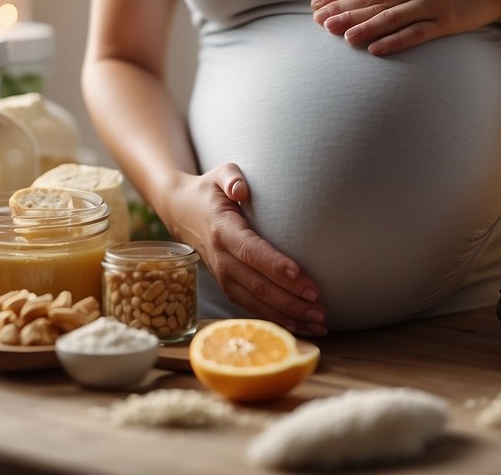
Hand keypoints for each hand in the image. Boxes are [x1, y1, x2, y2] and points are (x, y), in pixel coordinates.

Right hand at [155, 163, 326, 334]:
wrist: (181, 211)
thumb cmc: (209, 191)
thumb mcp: (218, 173)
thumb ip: (231, 177)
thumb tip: (241, 188)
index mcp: (223, 229)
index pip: (250, 250)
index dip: (273, 264)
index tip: (299, 275)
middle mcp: (221, 257)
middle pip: (257, 283)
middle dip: (290, 298)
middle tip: (319, 306)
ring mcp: (222, 275)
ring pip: (256, 301)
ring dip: (287, 315)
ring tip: (318, 323)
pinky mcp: (227, 285)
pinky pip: (251, 307)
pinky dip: (274, 319)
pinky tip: (298, 327)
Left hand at [311, 0, 500, 54]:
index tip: (319, 2)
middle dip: (342, 10)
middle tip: (318, 22)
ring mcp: (433, 3)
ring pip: (389, 17)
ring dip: (362, 27)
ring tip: (339, 36)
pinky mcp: (447, 22)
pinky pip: (416, 34)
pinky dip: (394, 41)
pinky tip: (375, 49)